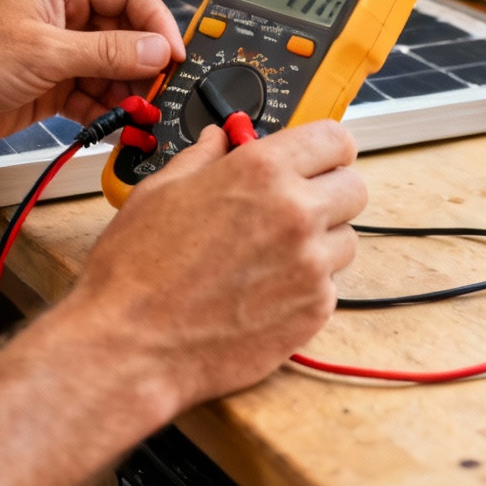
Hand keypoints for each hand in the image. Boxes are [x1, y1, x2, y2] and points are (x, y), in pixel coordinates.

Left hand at [0, 0, 185, 147]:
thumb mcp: (44, 52)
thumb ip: (106, 52)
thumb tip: (157, 50)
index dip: (158, 23)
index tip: (175, 54)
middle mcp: (65, 16)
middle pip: (128, 35)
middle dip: (146, 64)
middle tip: (161, 90)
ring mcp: (59, 53)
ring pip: (114, 69)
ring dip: (128, 92)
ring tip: (139, 113)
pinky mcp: (51, 87)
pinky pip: (94, 96)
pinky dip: (107, 112)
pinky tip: (116, 125)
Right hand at [62, 121, 364, 415]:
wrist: (131, 346)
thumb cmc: (135, 272)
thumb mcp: (160, 193)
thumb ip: (202, 158)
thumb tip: (219, 140)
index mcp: (261, 171)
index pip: (335, 139)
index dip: (327, 149)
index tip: (317, 159)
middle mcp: (296, 213)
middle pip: (354, 188)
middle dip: (329, 193)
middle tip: (296, 207)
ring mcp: (311, 265)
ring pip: (345, 240)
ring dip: (320, 243)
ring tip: (271, 257)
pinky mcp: (314, 311)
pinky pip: (330, 287)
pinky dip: (307, 287)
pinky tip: (264, 292)